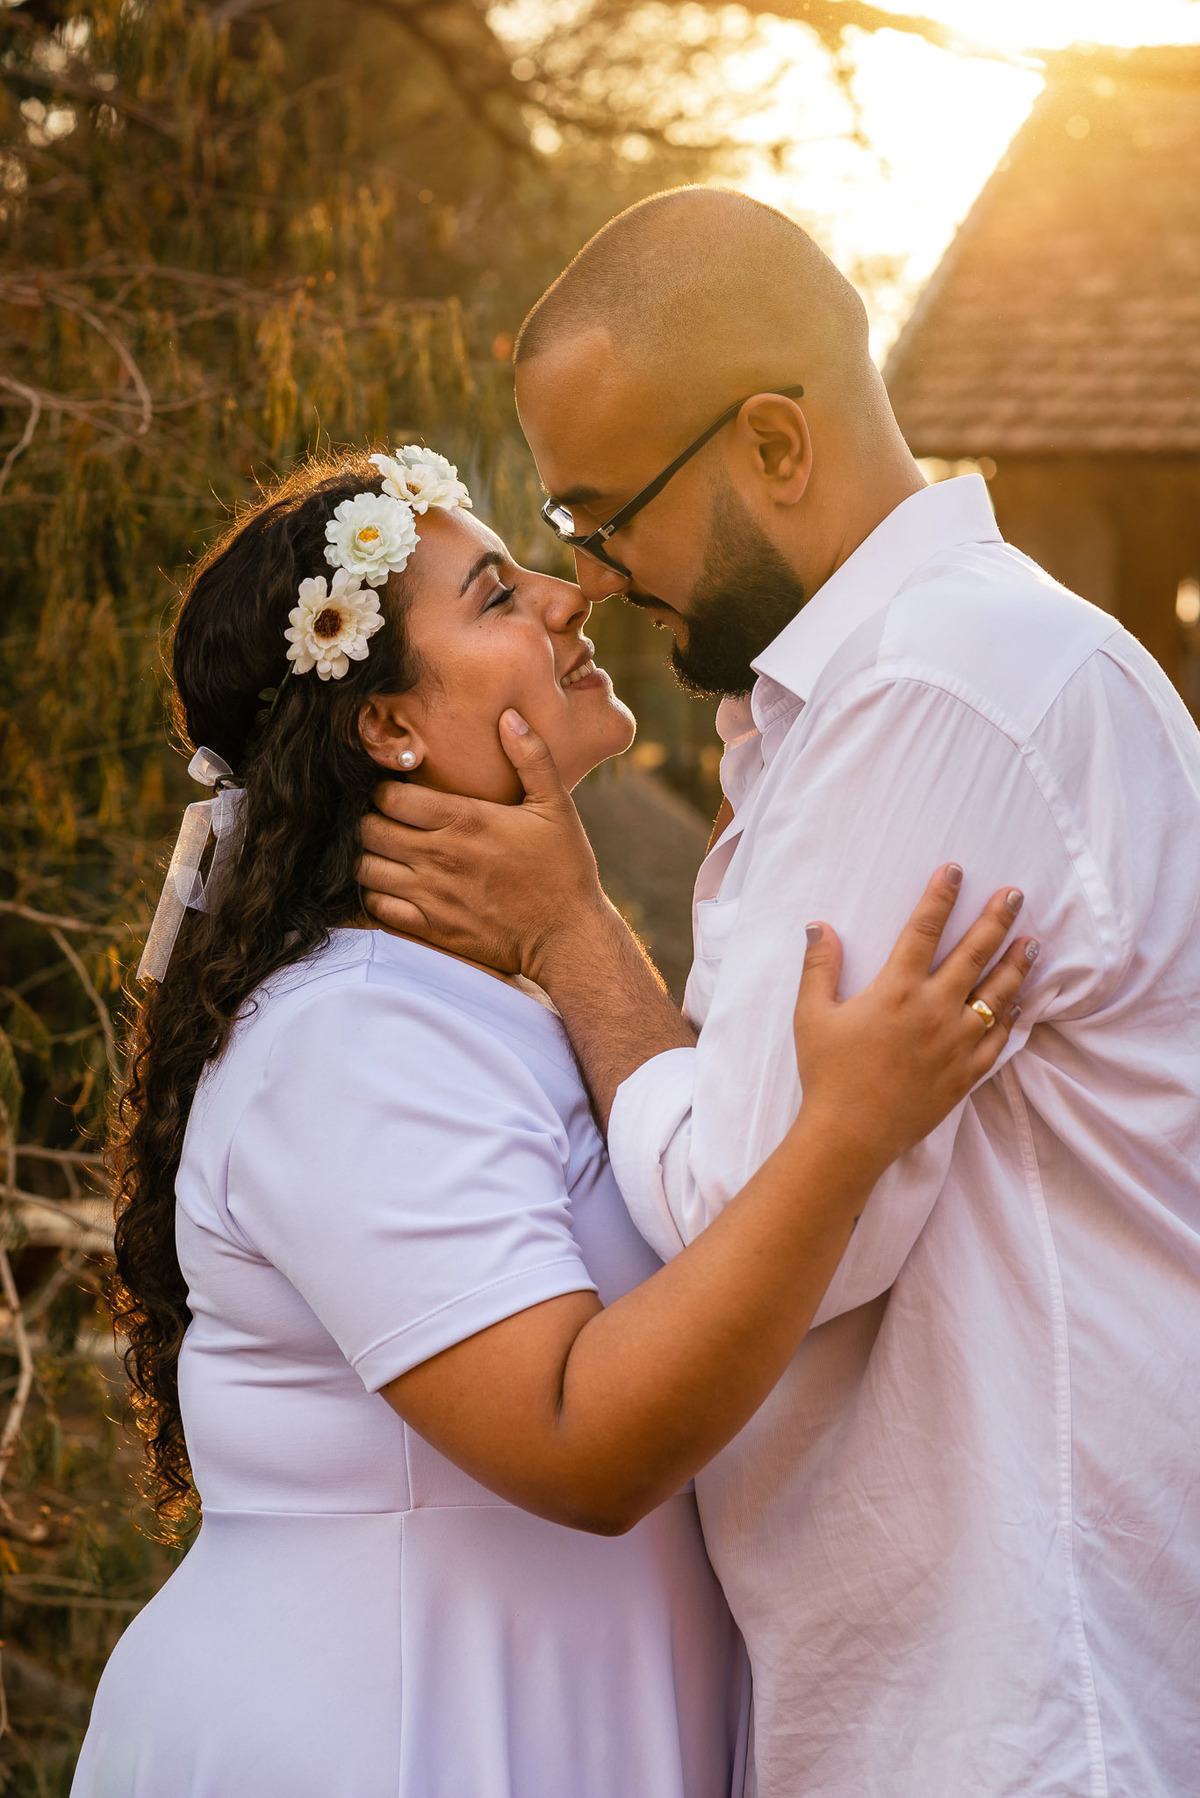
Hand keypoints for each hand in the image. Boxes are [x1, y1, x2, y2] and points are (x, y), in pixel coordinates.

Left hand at [358, 711, 608, 976]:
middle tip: (384, 820)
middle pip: (369, 829)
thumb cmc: (564, 868)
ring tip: (385, 851)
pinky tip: (394, 886)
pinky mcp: (431, 927)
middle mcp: (438, 855)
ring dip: (369, 856)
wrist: (568, 936)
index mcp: (464, 820)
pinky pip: (377, 907)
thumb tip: (509, 715)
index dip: (383, 790)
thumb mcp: (556, 806)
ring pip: (366, 868)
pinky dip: (376, 894)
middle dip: (369, 820)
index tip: (394, 791)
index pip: (390, 796)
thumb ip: (531, 757)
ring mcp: (431, 894)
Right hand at [792, 866, 1035, 1177]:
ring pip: (998, 993)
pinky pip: (1000, 1038)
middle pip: (974, 953)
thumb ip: (819, 967)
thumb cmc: (827, 1074)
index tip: (955, 869)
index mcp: (895, 989)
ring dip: (1017, 963)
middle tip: (1016, 893)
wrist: (850, 1135)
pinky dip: (1014, 1016)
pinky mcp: (966, 1072)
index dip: (940, 896)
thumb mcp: (812, 1016)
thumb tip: (818, 926)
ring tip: (1033, 939)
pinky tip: (1022, 1001)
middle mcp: (933, 1009)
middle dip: (996, 919)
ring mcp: (956, 1042)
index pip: (924, 930)